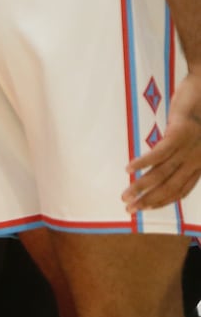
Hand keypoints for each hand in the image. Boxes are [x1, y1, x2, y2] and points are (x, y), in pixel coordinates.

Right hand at [125, 71, 200, 210]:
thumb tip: (162, 160)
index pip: (181, 190)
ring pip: (162, 174)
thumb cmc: (200, 107)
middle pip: (170, 187)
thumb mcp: (196, 134)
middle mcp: (196, 159)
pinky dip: (142, 163)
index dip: (162, 202)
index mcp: (200, 161)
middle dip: (148, 201)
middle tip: (129, 209)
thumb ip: (184, 149)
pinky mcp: (179, 134)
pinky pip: (158, 154)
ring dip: (141, 187)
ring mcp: (188, 147)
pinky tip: (128, 169)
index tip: (145, 208)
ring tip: (125, 195)